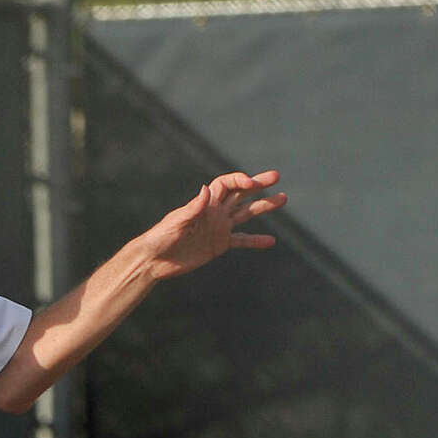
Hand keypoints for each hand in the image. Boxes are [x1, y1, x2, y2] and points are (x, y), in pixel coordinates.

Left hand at [139, 170, 286, 279]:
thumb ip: (193, 208)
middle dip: (259, 184)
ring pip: (246, 214)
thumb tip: (207, 190)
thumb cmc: (160, 238)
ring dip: (264, 207)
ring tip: (283, 199)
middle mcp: (215, 211)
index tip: (252, 184)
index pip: (227, 184)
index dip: (240, 180)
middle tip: (276, 177)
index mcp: (204, 202)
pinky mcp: (219, 244)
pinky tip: (271, 241)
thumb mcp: (176, 222)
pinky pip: (241, 240)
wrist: (154, 261)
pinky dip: (255, 241)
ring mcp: (219, 227)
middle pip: (241, 193)